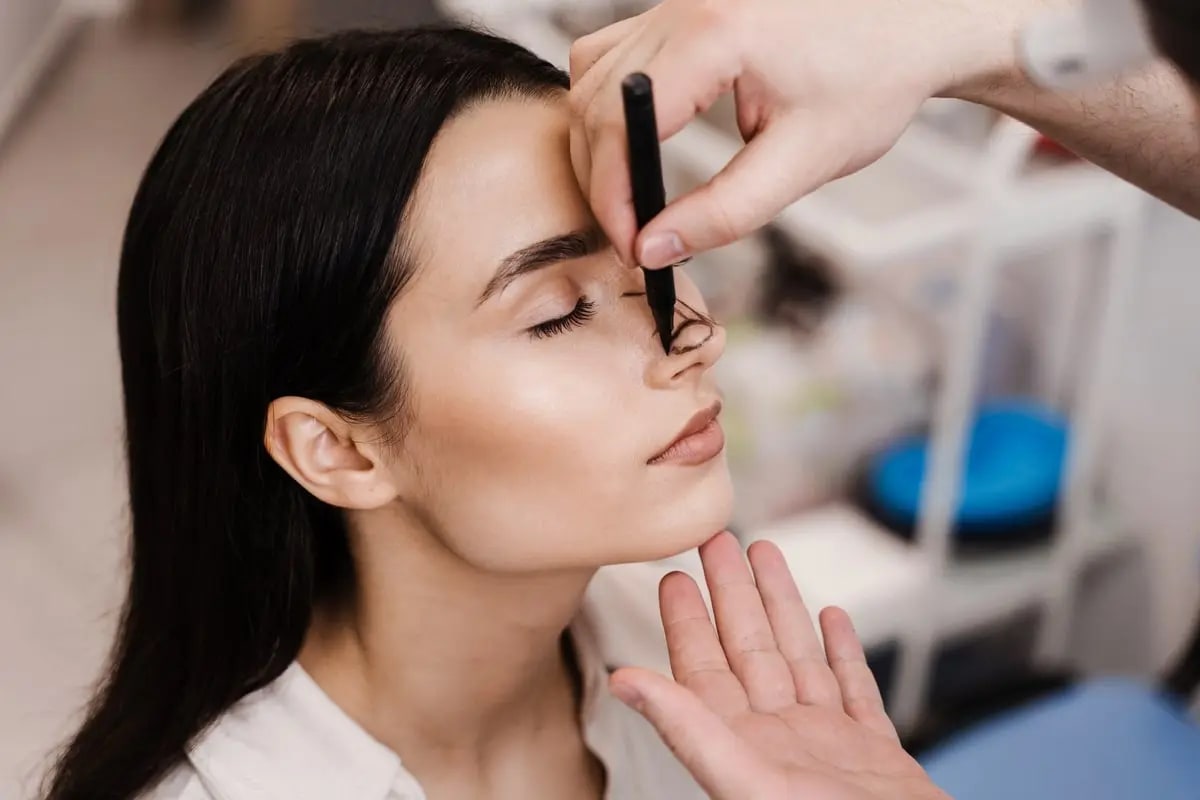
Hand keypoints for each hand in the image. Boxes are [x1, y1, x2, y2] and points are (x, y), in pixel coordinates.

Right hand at [568, 0, 1035, 267]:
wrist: (912, 28)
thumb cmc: (872, 83)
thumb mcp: (803, 162)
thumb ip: (725, 212)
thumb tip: (654, 247)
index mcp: (713, 35)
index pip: (620, 123)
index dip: (613, 197)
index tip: (633, 247)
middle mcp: (684, 8)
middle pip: (593, 100)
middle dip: (601, 178)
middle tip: (634, 236)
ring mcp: (677, 3)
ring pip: (590, 76)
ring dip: (599, 142)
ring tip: (633, 196)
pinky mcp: (681, 11)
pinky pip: (610, 54)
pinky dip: (610, 106)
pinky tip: (641, 141)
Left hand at [609, 532, 949, 799]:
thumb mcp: (750, 781)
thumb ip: (690, 730)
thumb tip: (623, 683)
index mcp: (745, 749)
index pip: (703, 670)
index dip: (687, 621)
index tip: (674, 575)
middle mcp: (782, 743)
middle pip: (750, 651)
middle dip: (733, 593)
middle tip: (717, 540)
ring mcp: (830, 747)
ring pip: (800, 660)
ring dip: (784, 608)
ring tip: (768, 558)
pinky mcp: (878, 757)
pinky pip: (855, 693)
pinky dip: (844, 654)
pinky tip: (834, 619)